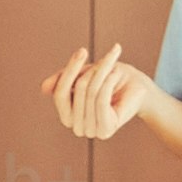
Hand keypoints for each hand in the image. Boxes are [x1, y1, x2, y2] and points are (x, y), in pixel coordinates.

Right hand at [48, 43, 163, 141]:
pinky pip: (100, 100)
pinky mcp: (105, 129)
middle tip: (108, 58)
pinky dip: (109, 81)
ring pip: (90, 93)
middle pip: (76, 90)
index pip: (60, 93)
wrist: (138, 89)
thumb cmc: (110, 80)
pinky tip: (117, 73)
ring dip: (103, 73)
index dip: (69, 71)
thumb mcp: (84, 75)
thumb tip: (43, 88)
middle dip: (92, 71)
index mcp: (67, 115)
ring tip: (114, 65)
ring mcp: (90, 131)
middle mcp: (76, 127)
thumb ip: (63, 81)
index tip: (82, 50)